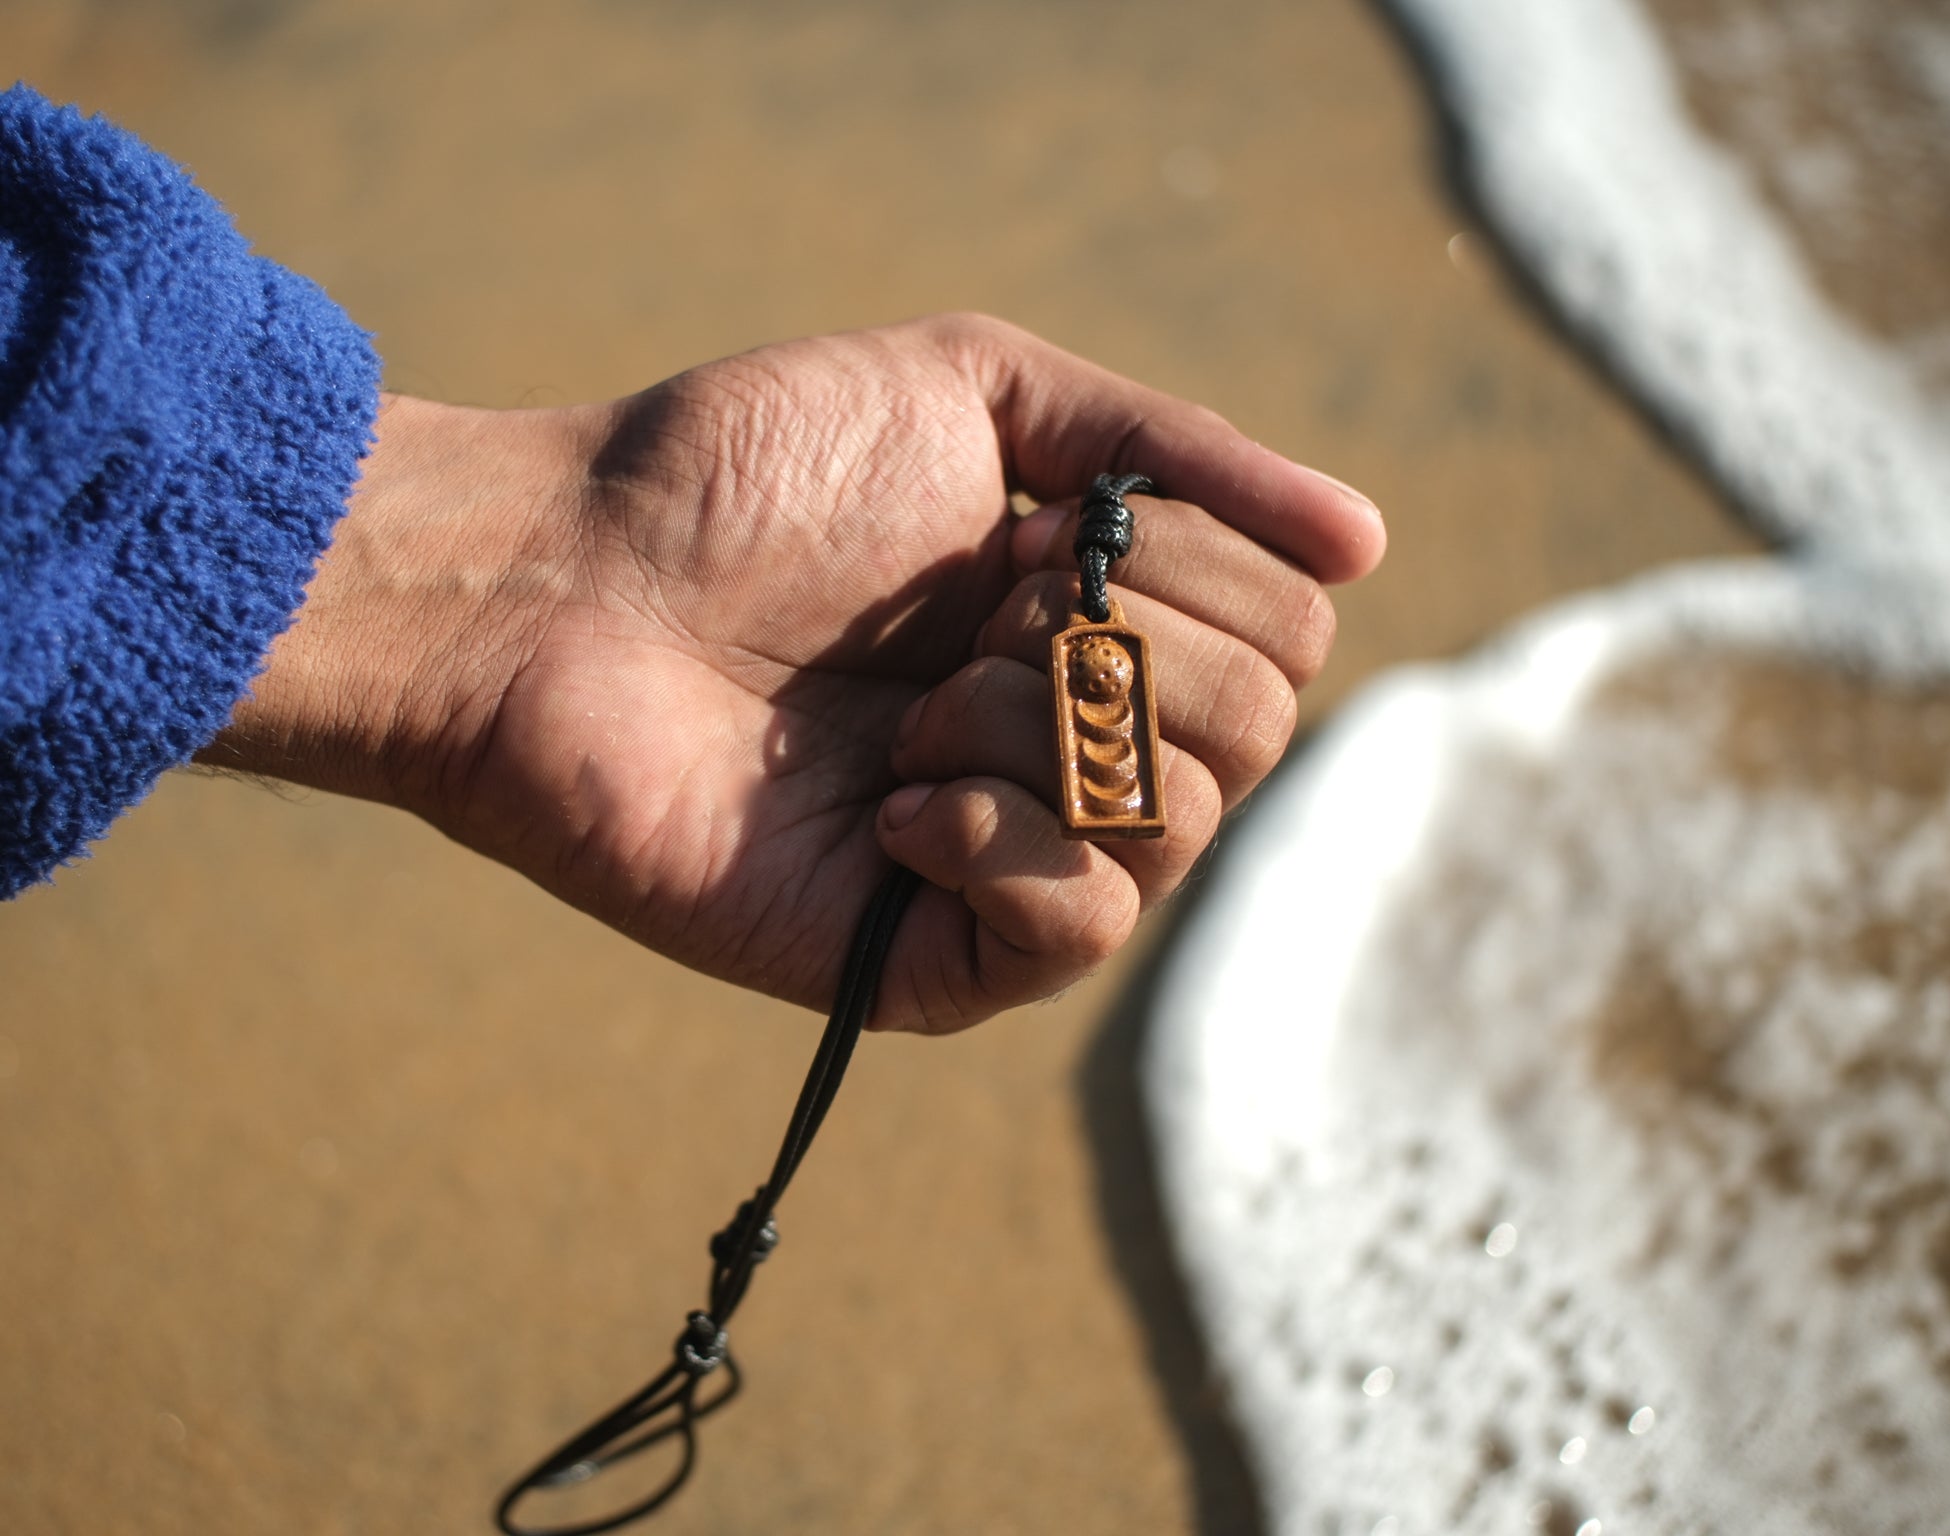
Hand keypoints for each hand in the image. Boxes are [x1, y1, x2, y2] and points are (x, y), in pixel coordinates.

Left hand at [203, 315, 1383, 1030]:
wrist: (559, 591)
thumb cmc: (745, 476)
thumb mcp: (982, 393)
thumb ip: (1176, 452)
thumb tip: (1371, 542)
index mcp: (1100, 618)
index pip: (1288, 629)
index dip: (1193, 565)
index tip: (1040, 527)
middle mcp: (1079, 740)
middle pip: (1262, 722)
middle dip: (1124, 636)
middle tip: (968, 611)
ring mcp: (1012, 857)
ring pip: (1185, 819)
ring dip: (1046, 722)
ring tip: (910, 703)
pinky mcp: (936, 964)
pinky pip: (1082, 924)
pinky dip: (1005, 837)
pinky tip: (895, 801)